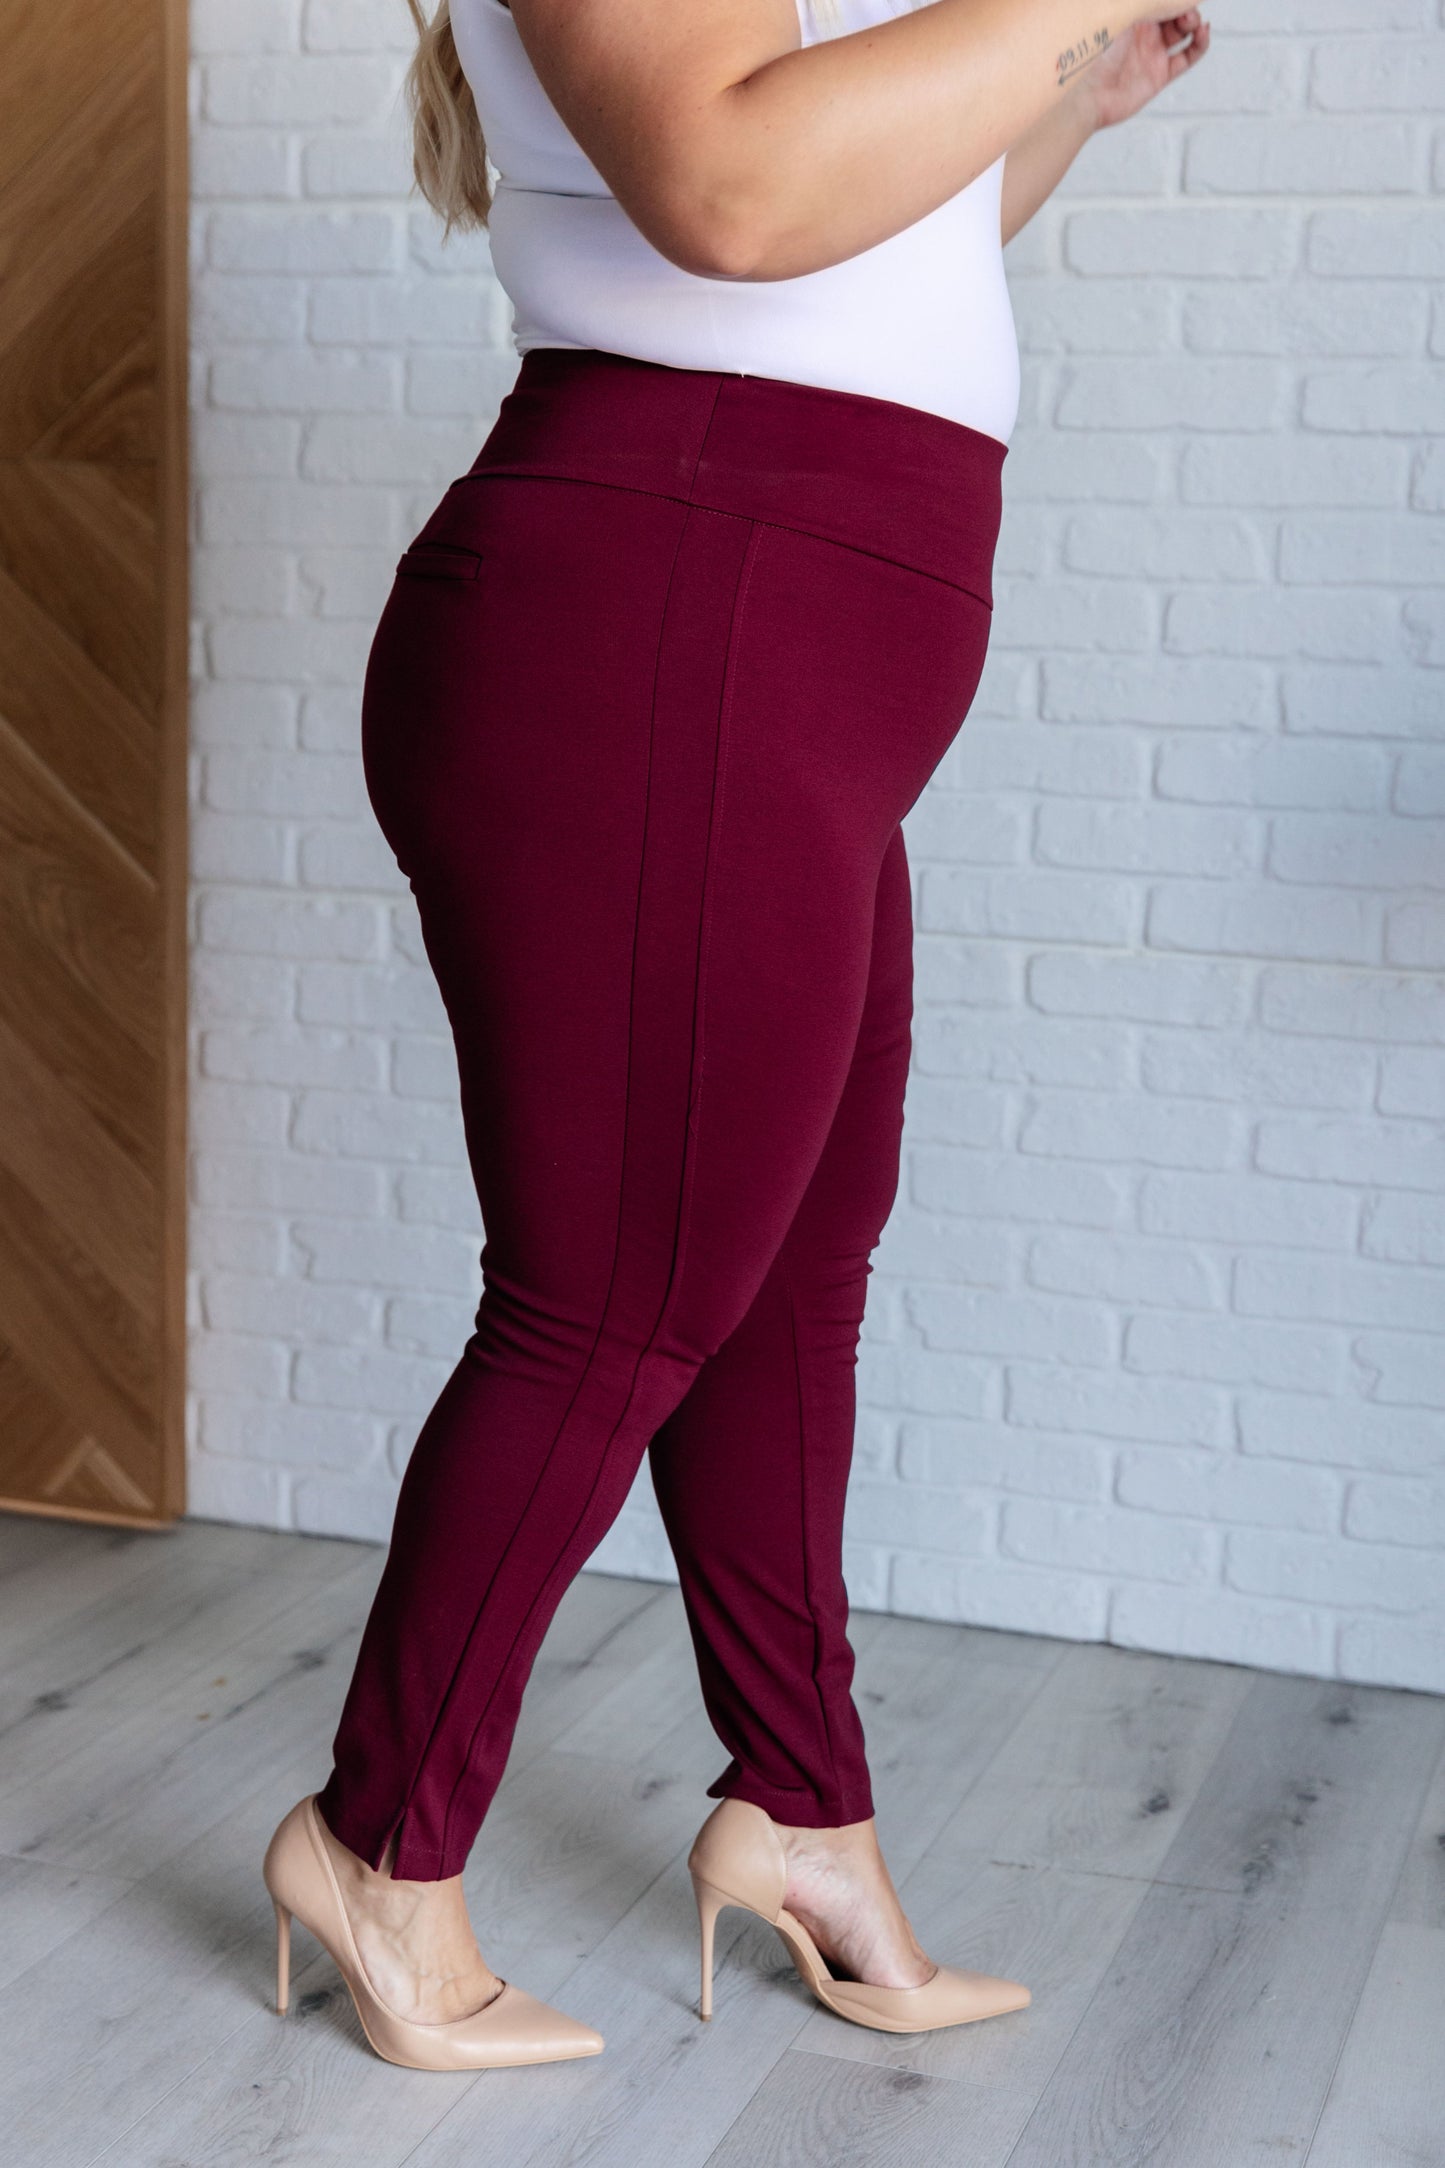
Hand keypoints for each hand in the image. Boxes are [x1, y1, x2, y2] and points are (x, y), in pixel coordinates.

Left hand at [1073, 10, 1210, 132]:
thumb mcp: (1124, 10)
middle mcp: (1141, 30)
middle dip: (1184, 4)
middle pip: (1174, 10)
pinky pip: (1187, 57)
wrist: (1084, 96)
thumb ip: (1153, 1)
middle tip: (1183, 8)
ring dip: (1194, 20)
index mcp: (1128, 11)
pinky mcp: (1158, 75)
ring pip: (1183, 30)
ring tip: (1190, 22)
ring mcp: (1151, 52)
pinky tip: (1203, 32)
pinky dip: (1200, 44)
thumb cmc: (1093, 50)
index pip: (1159, 0)